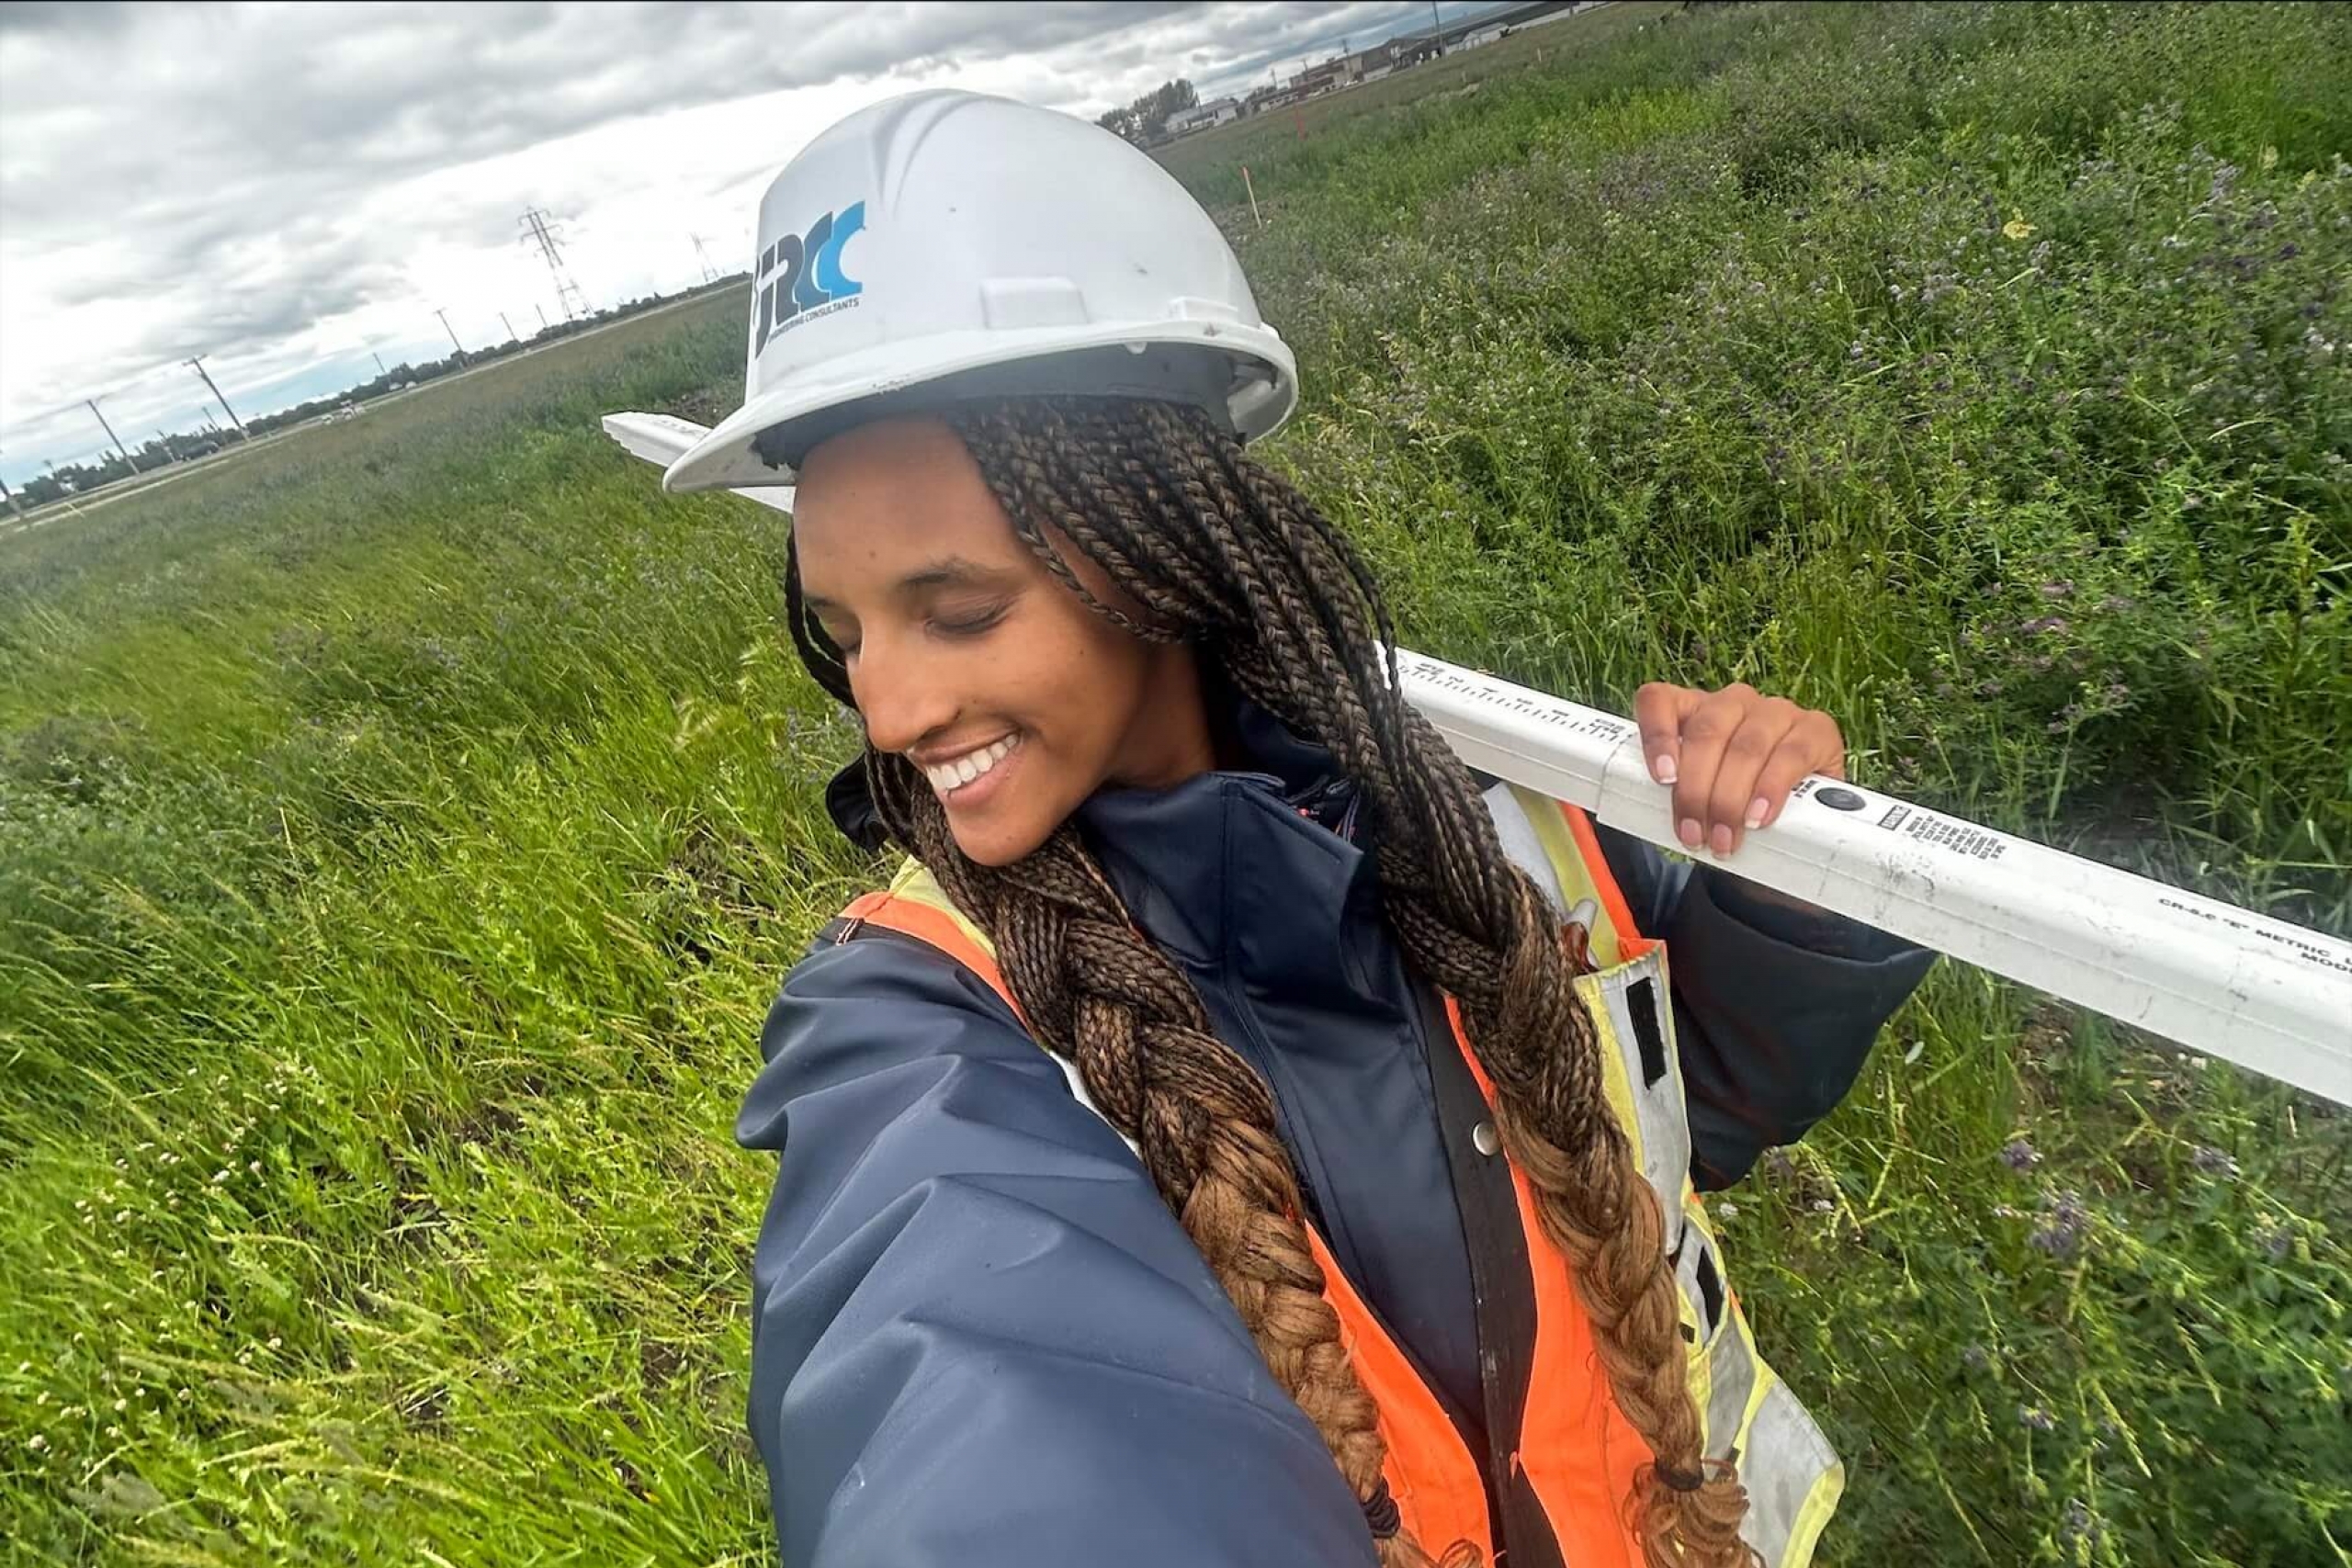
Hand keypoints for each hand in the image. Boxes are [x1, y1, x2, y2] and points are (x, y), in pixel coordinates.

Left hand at [1634, 682, 1846, 858]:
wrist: (1795, 822)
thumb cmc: (1732, 805)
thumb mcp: (1698, 797)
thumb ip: (1675, 794)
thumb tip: (1651, 816)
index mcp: (1692, 708)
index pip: (1658, 700)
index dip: (1656, 735)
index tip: (1662, 778)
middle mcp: (1733, 702)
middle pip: (1706, 732)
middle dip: (1696, 791)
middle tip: (1693, 835)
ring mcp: (1776, 710)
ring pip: (1746, 745)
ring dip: (1730, 799)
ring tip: (1724, 839)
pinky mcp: (1816, 729)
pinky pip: (1792, 754)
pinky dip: (1771, 789)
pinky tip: (1759, 817)